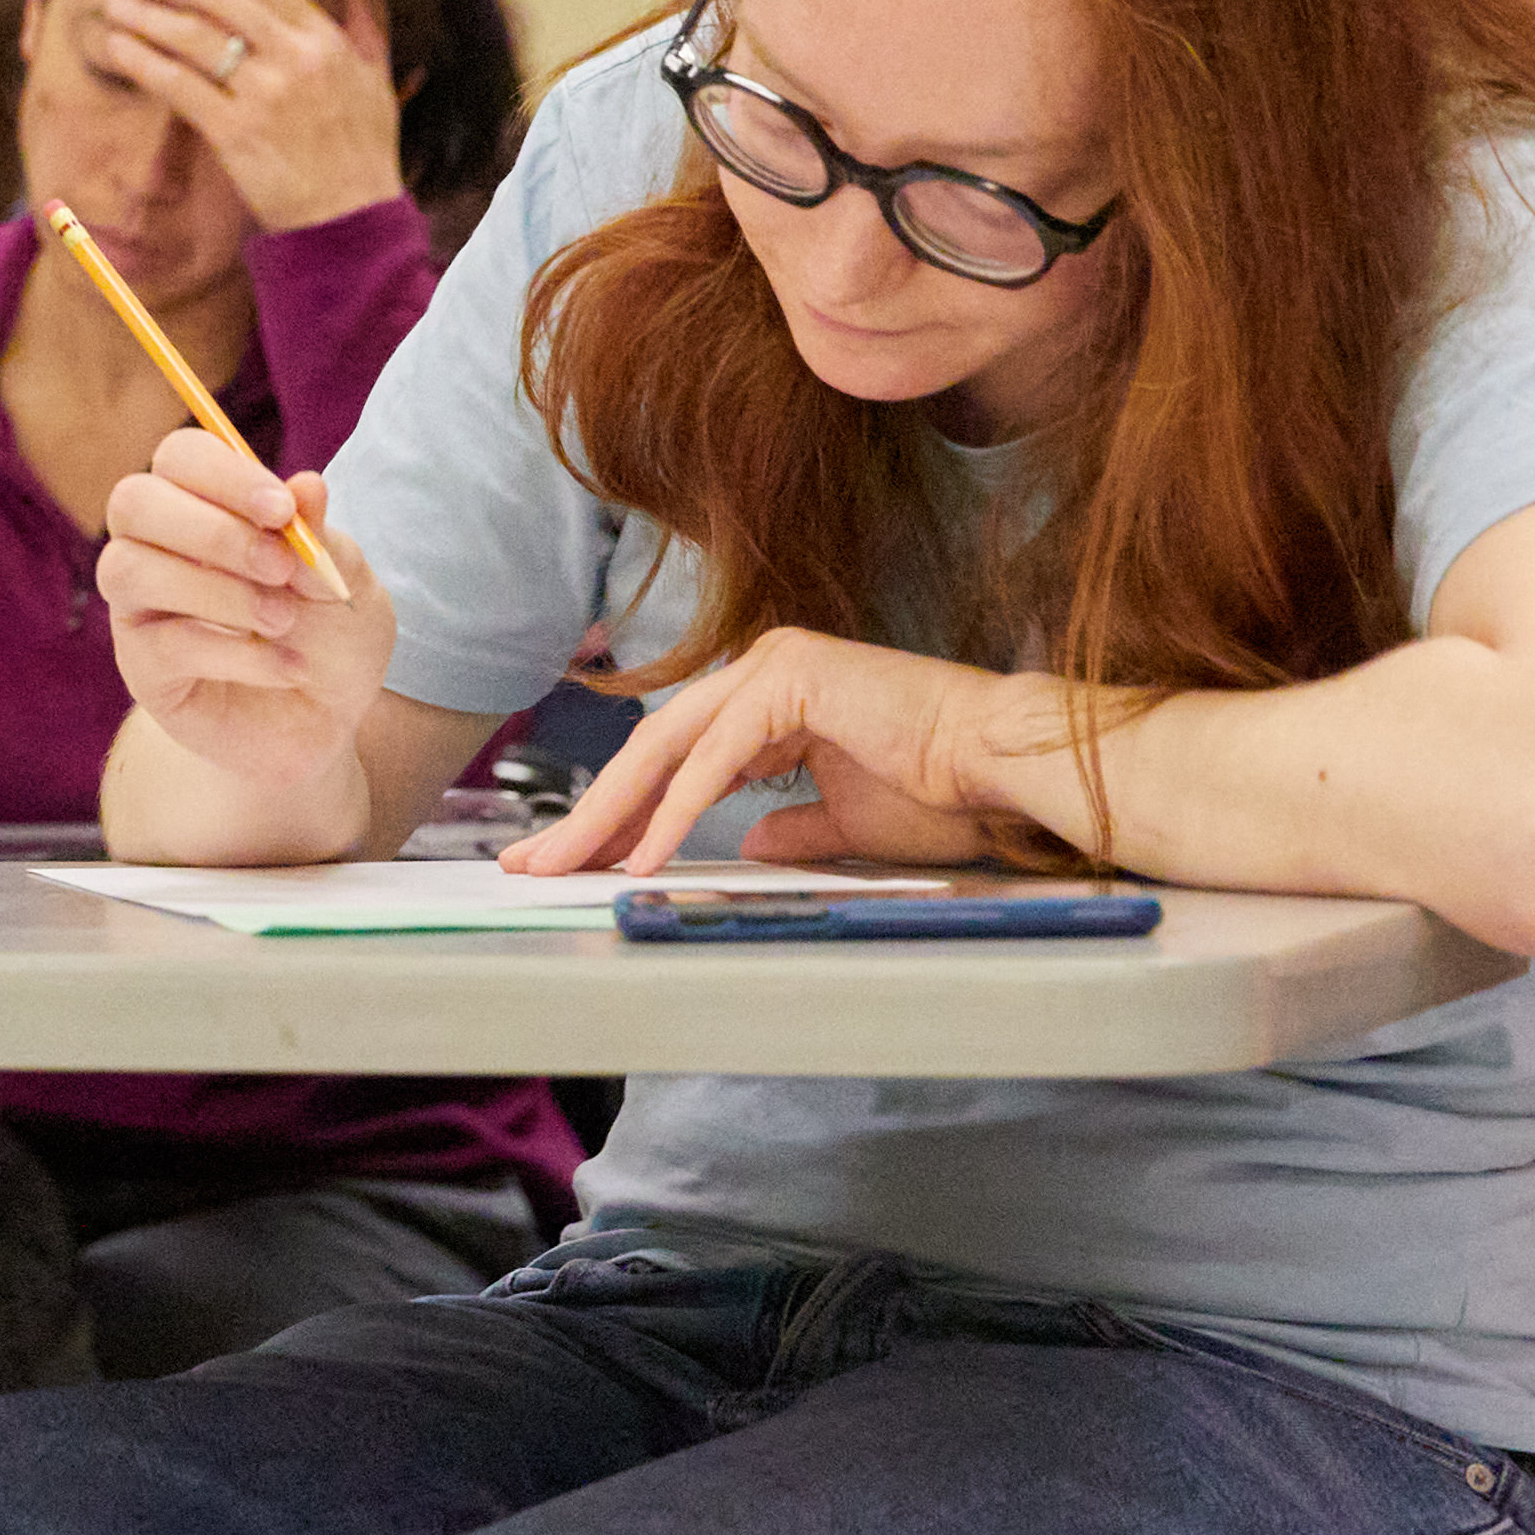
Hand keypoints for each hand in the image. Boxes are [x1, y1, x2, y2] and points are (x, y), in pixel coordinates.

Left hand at [93, 0, 403, 232]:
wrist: (351, 221)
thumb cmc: (363, 155)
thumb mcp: (378, 80)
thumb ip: (368, 24)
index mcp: (324, 38)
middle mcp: (295, 58)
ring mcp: (264, 95)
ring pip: (194, 37)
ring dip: (148, 14)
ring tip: (115, 3)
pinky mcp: (236, 133)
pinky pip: (179, 85)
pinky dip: (144, 61)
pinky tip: (117, 47)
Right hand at [101, 434, 393, 791]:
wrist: (328, 723)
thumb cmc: (331, 638)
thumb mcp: (345, 581)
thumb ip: (320, 537)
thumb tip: (306, 485)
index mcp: (203, 506)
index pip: (180, 457)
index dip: (223, 474)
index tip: (282, 511)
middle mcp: (156, 547)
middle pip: (133, 502)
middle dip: (211, 530)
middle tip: (280, 568)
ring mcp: (140, 608)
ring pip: (129, 569)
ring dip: (218, 592)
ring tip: (283, 621)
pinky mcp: (142, 669)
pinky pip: (166, 644)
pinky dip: (240, 655)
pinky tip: (288, 667)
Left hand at [502, 631, 1075, 878]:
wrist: (1004, 766)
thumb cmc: (941, 791)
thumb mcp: (841, 823)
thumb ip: (787, 828)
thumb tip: (746, 846)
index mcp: (766, 698)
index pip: (668, 761)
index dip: (615, 814)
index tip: (569, 859)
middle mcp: (759, 671)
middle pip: (649, 752)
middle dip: (588, 813)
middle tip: (530, 865)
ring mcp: (772, 667)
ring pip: (666, 750)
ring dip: (611, 815)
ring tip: (568, 867)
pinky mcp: (791, 682)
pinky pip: (715, 759)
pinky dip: (675, 810)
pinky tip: (642, 857)